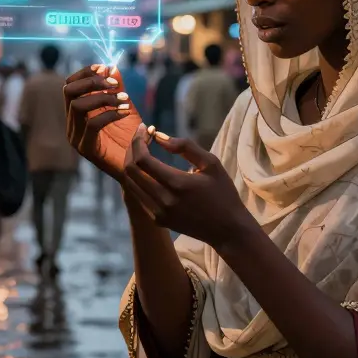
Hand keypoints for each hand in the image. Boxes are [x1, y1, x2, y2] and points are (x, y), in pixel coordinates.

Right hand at [64, 64, 143, 179]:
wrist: (138, 170)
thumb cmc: (131, 139)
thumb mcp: (125, 107)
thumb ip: (117, 88)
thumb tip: (111, 66)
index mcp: (77, 114)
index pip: (70, 86)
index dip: (85, 73)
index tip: (104, 68)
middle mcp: (72, 125)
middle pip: (68, 91)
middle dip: (92, 82)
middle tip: (115, 83)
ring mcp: (76, 138)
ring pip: (78, 106)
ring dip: (103, 97)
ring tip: (124, 99)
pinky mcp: (86, 149)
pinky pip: (92, 124)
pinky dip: (110, 113)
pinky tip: (126, 112)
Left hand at [121, 126, 252, 248]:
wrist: (227, 229)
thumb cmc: (223, 192)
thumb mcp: (211, 164)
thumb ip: (185, 147)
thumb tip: (159, 136)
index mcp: (177, 184)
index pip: (142, 160)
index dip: (138, 141)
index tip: (144, 128)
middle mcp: (163, 200)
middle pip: (131, 171)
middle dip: (132, 149)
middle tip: (141, 137)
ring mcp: (158, 213)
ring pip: (130, 184)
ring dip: (132, 164)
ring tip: (141, 149)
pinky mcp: (158, 220)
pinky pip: (139, 196)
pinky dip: (137, 180)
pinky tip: (147, 169)